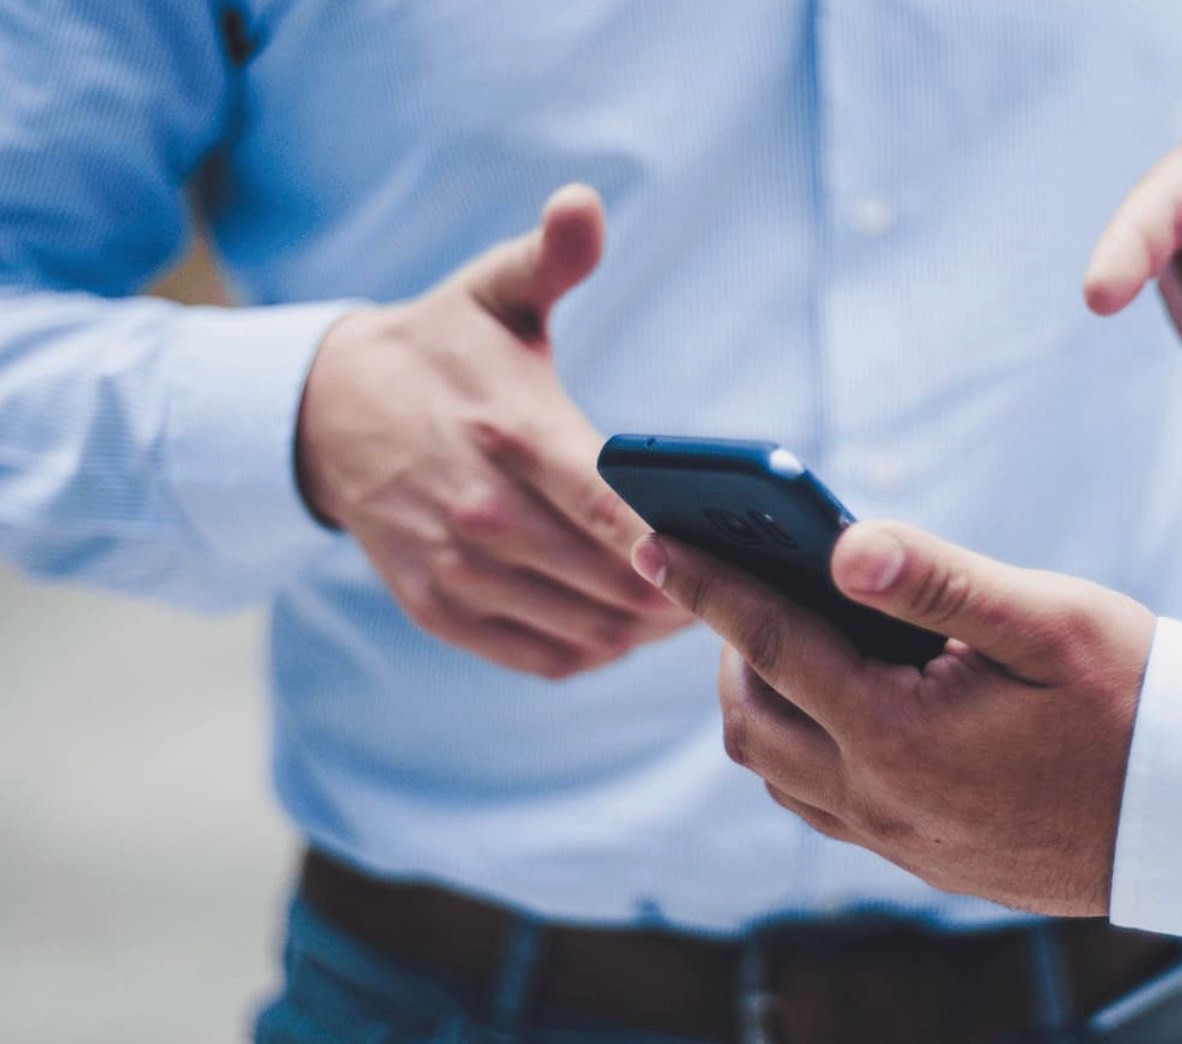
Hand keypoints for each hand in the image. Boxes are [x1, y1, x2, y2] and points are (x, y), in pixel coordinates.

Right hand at [296, 185, 688, 679]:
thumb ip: (550, 257)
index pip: (613, 509)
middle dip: (686, 592)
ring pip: (587, 630)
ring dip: (649, 630)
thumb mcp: (492, 291)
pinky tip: (630, 627)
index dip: (678, 546)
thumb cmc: (441, 350)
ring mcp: (457, 570)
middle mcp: (482, 512)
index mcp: (511, 433)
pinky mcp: (440, 609)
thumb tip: (582, 205)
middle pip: (614, 583)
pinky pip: (543, 657)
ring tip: (696, 606)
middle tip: (739, 584)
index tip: (734, 556)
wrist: (327, 412)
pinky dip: (598, 651)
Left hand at [633, 520, 1155, 916]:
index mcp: (899, 734)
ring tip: (783, 637)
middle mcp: (881, 800)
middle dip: (727, 646)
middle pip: (752, 720)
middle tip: (738, 582)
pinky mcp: (922, 860)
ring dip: (761, 701)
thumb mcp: (1046, 619)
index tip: (653, 541)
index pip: (770, 644)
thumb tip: (842, 543)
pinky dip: (801, 747)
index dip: (706, 586)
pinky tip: (838, 703)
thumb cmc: (1134, 698)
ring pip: (778, 771)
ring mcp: (898, 840)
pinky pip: (821, 804)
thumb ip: (938, 578)